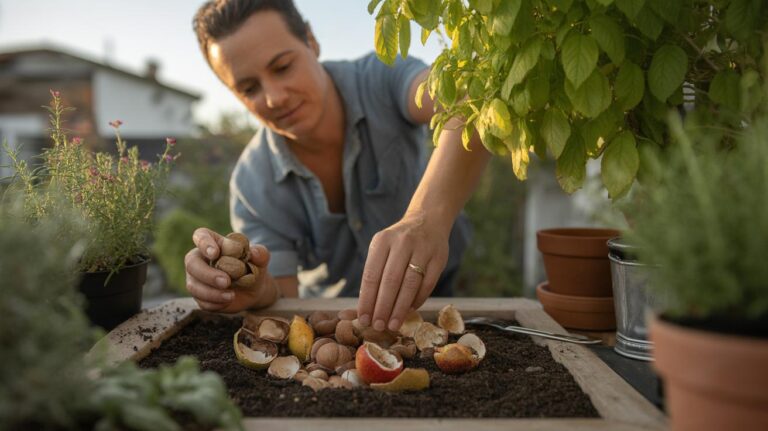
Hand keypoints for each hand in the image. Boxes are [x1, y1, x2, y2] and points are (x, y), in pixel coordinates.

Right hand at [184, 228, 277, 312]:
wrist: (254, 288)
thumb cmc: (254, 266)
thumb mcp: (261, 258)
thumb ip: (260, 253)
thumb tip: (255, 254)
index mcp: (213, 242)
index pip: (201, 236)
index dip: (204, 243)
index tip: (215, 253)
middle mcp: (200, 259)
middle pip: (192, 263)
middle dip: (207, 274)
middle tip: (226, 281)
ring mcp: (197, 278)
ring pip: (193, 285)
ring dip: (211, 292)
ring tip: (231, 296)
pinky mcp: (200, 296)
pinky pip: (201, 301)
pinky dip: (215, 303)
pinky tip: (228, 301)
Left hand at [357, 210, 450, 331]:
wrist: (427, 221)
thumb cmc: (398, 243)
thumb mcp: (382, 248)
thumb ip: (375, 273)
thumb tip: (368, 307)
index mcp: (382, 241)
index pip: (372, 275)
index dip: (367, 299)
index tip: (364, 318)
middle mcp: (402, 243)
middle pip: (390, 281)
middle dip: (382, 307)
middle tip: (377, 326)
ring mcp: (422, 250)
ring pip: (410, 284)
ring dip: (400, 308)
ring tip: (393, 324)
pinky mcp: (439, 259)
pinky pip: (427, 284)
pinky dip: (417, 300)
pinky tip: (409, 311)